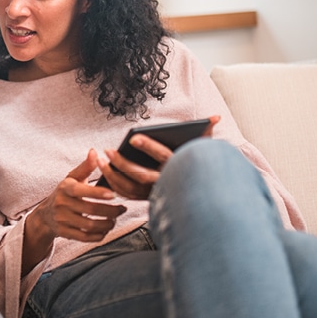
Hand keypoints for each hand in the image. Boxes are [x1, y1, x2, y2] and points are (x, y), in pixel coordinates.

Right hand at [30, 149, 126, 242]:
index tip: (113, 194)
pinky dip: (98, 236)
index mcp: (65, 188)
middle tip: (122, 209)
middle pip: (90, 210)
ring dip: (106, 224)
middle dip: (110, 211)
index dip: (98, 193)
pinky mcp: (65, 233)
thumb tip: (94, 152)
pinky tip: (105, 230)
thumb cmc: (64, 193)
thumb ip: (85, 167)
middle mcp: (62, 204)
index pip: (82, 191)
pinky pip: (85, 238)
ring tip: (114, 219)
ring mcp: (62, 220)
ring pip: (89, 225)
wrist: (45, 215)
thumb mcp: (71, 178)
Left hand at [99, 115, 220, 199]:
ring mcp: (156, 194)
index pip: (164, 156)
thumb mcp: (204, 151)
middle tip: (107, 150)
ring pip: (130, 188)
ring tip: (100, 160)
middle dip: (122, 163)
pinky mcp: (147, 200)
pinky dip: (114, 185)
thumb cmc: (198, 167)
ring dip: (112, 175)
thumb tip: (216, 117)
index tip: (133, 138)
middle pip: (141, 175)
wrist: (202, 197)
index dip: (149, 147)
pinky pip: (127, 195)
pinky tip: (104, 172)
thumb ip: (207, 134)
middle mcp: (167, 184)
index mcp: (179, 169)